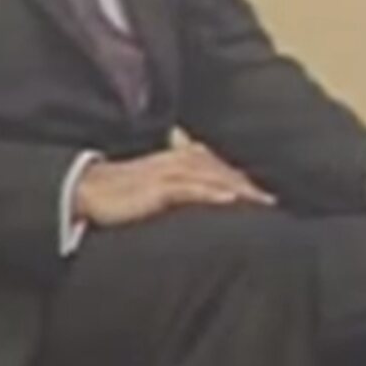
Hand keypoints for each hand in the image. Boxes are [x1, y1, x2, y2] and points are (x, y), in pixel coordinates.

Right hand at [71, 146, 274, 228]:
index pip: (221, 167)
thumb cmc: (119, 195)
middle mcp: (178, 161)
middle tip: (280, 201)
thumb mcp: (154, 189)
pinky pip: (189, 188)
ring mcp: (168, 173)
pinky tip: (231, 200)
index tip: (271, 195)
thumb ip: (179, 192)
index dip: (248, 179)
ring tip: (266, 203)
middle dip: (253, 183)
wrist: (84, 191)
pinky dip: (212, 192)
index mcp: (179, 160)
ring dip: (242, 188)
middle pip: (225, 170)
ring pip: (213, 177)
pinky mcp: (156, 187)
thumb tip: (203, 205)